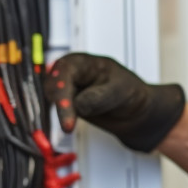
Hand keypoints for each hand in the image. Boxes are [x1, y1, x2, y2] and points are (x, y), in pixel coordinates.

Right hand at [44, 53, 184, 151]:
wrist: (135, 112)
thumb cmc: (130, 92)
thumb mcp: (118, 91)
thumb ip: (97, 97)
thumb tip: (76, 104)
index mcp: (83, 62)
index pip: (65, 72)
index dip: (63, 91)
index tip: (66, 109)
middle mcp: (72, 74)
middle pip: (53, 85)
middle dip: (59, 104)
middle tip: (68, 124)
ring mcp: (68, 90)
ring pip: (52, 100)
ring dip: (60, 112)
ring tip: (72, 124)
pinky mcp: (67, 105)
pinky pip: (57, 112)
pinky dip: (61, 118)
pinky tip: (70, 125)